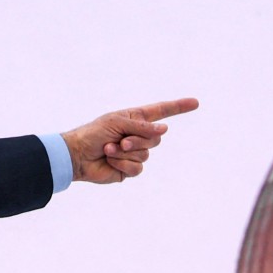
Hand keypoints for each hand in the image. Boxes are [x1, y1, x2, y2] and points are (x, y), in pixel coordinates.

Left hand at [60, 97, 198, 183]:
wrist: (77, 156)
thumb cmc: (93, 133)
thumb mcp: (117, 123)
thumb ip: (142, 126)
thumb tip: (164, 130)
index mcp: (135, 119)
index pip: (161, 112)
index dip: (178, 107)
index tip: (195, 103)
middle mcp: (137, 135)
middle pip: (156, 138)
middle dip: (138, 140)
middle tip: (120, 140)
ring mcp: (134, 153)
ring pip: (146, 154)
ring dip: (126, 152)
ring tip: (109, 150)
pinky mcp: (129, 169)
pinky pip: (138, 168)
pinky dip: (123, 164)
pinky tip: (109, 161)